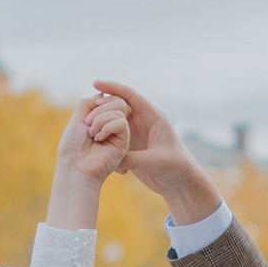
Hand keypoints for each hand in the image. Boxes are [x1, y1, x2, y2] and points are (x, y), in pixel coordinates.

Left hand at [56, 93, 128, 188]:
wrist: (75, 167)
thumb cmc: (72, 146)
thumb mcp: (78, 117)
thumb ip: (90, 102)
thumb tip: (104, 94)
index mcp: (102, 118)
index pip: (110, 98)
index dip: (100, 100)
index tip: (86, 116)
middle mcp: (112, 125)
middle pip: (117, 101)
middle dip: (99, 110)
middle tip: (88, 125)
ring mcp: (119, 133)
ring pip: (119, 110)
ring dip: (100, 120)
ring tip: (92, 135)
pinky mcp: (124, 142)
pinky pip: (121, 123)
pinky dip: (107, 127)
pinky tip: (99, 140)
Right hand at [91, 80, 223, 224]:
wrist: (180, 183)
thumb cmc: (176, 167)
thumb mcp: (156, 161)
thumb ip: (135, 159)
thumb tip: (114, 159)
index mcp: (153, 117)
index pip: (130, 96)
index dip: (113, 88)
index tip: (96, 84)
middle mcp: (143, 122)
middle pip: (118, 107)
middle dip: (102, 108)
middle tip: (87, 114)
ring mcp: (135, 134)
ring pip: (113, 123)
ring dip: (101, 125)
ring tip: (87, 130)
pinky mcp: (131, 147)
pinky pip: (114, 140)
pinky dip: (105, 143)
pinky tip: (97, 148)